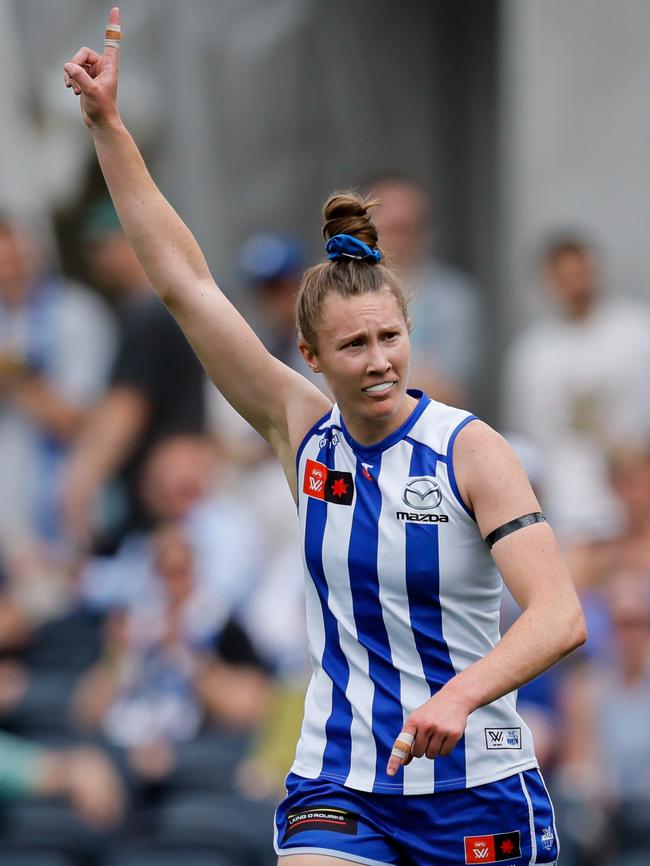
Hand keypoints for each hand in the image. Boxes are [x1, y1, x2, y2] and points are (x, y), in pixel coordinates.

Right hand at [63, 6, 120, 128]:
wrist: (100, 123)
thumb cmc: (102, 108)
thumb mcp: (91, 91)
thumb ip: (79, 76)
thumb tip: (68, 66)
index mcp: (109, 67)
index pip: (111, 42)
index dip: (113, 26)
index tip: (116, 9)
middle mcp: (102, 67)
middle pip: (82, 54)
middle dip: (75, 65)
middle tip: (74, 79)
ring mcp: (93, 73)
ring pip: (76, 63)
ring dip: (72, 75)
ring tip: (75, 89)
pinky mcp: (86, 80)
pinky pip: (73, 72)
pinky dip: (71, 80)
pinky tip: (73, 90)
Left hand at [386, 684, 470, 775]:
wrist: (453, 698)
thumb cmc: (431, 712)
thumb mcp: (417, 721)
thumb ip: (409, 740)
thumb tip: (403, 762)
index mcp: (413, 721)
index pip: (402, 744)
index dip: (395, 759)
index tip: (390, 772)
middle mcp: (425, 725)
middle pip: (418, 753)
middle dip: (421, 749)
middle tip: (427, 736)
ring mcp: (440, 729)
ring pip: (432, 755)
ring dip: (433, 750)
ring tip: (437, 734)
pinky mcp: (453, 734)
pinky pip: (445, 753)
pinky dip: (444, 749)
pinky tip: (446, 735)